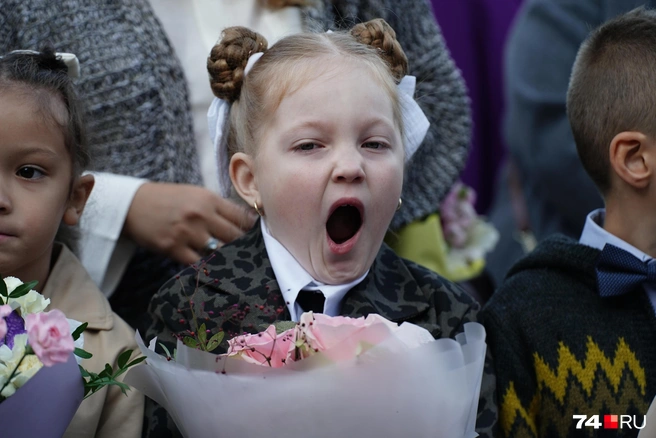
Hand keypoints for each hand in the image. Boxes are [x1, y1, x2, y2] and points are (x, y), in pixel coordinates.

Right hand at [123, 183, 256, 263]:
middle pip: (234, 236)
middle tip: (252, 255)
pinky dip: (207, 266)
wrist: (131, 205)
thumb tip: (243, 221)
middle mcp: (200, 215)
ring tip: (236, 265)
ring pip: (219, 251)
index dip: (253, 228)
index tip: (260, 236)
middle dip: (244, 246)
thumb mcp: (194, 194)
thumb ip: (217, 207)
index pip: (241, 216)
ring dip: (227, 258)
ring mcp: (187, 233)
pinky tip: (214, 268)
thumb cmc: (166, 199)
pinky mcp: (174, 248)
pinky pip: (199, 263)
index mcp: (208, 199)